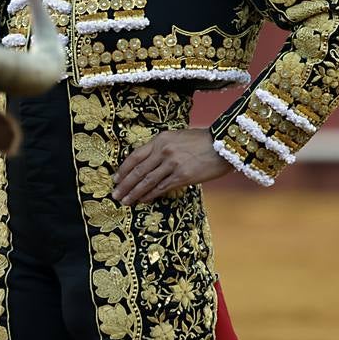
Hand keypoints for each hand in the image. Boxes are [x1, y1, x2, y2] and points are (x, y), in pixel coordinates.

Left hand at [113, 129, 230, 206]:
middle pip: (138, 171)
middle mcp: (163, 150)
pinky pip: (161, 188)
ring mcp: (172, 164)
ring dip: (134, 193)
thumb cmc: (201, 141)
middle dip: (124, 184)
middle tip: (115, 194)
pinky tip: (143, 200)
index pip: (135, 156)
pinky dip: (150, 195)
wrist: (223, 145)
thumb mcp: (177, 138)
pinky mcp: (182, 176)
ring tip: (125, 201)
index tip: (115, 179)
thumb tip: (147, 164)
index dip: (123, 169)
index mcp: (160, 139)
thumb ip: (161, 148)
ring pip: (147, 181)